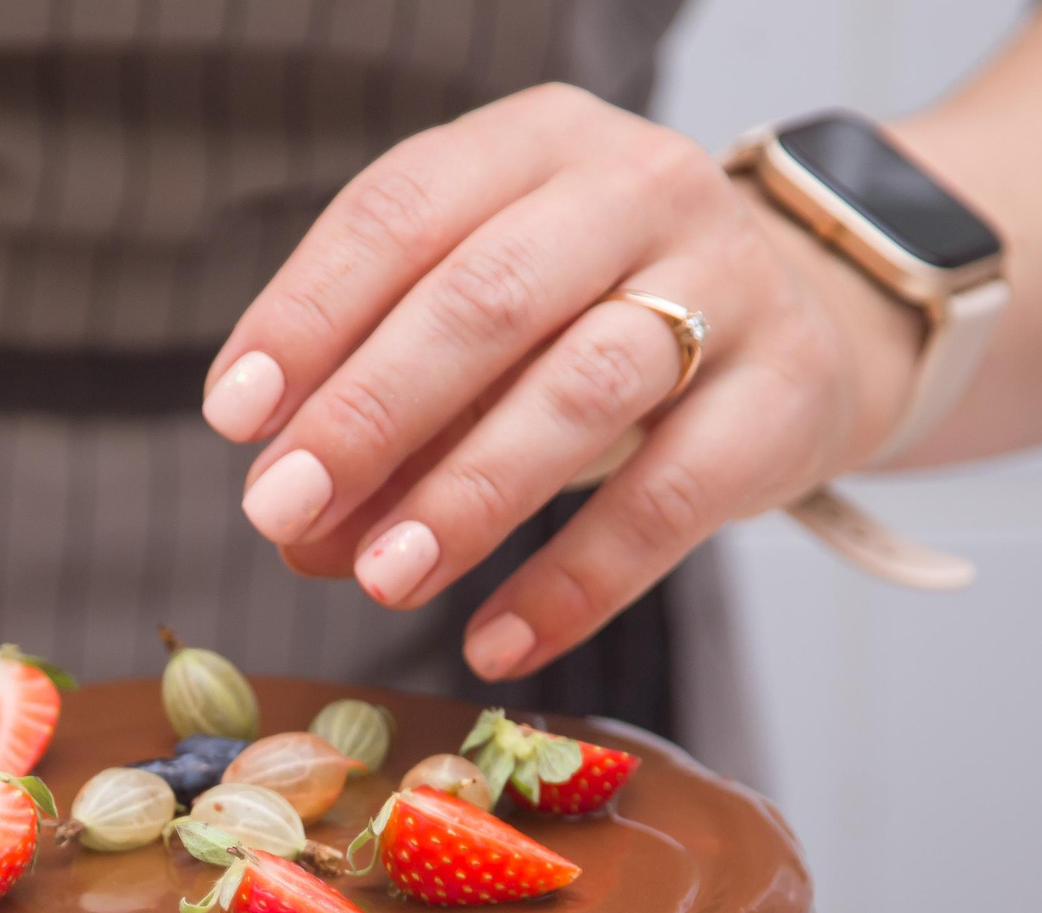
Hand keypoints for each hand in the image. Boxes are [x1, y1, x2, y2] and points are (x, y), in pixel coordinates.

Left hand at [201, 84, 921, 680]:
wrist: (808, 326)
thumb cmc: (595, 321)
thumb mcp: (485, 333)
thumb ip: (386, 416)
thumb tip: (295, 530)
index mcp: (533, 143)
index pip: (402, 209)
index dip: (309, 312)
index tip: (233, 414)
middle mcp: (635, 188)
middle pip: (485, 297)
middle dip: (369, 411)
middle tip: (282, 510)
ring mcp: (726, 283)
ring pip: (581, 389)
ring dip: (466, 494)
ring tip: (383, 579)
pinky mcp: (785, 393)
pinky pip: (671, 496)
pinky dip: (576, 579)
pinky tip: (498, 640)